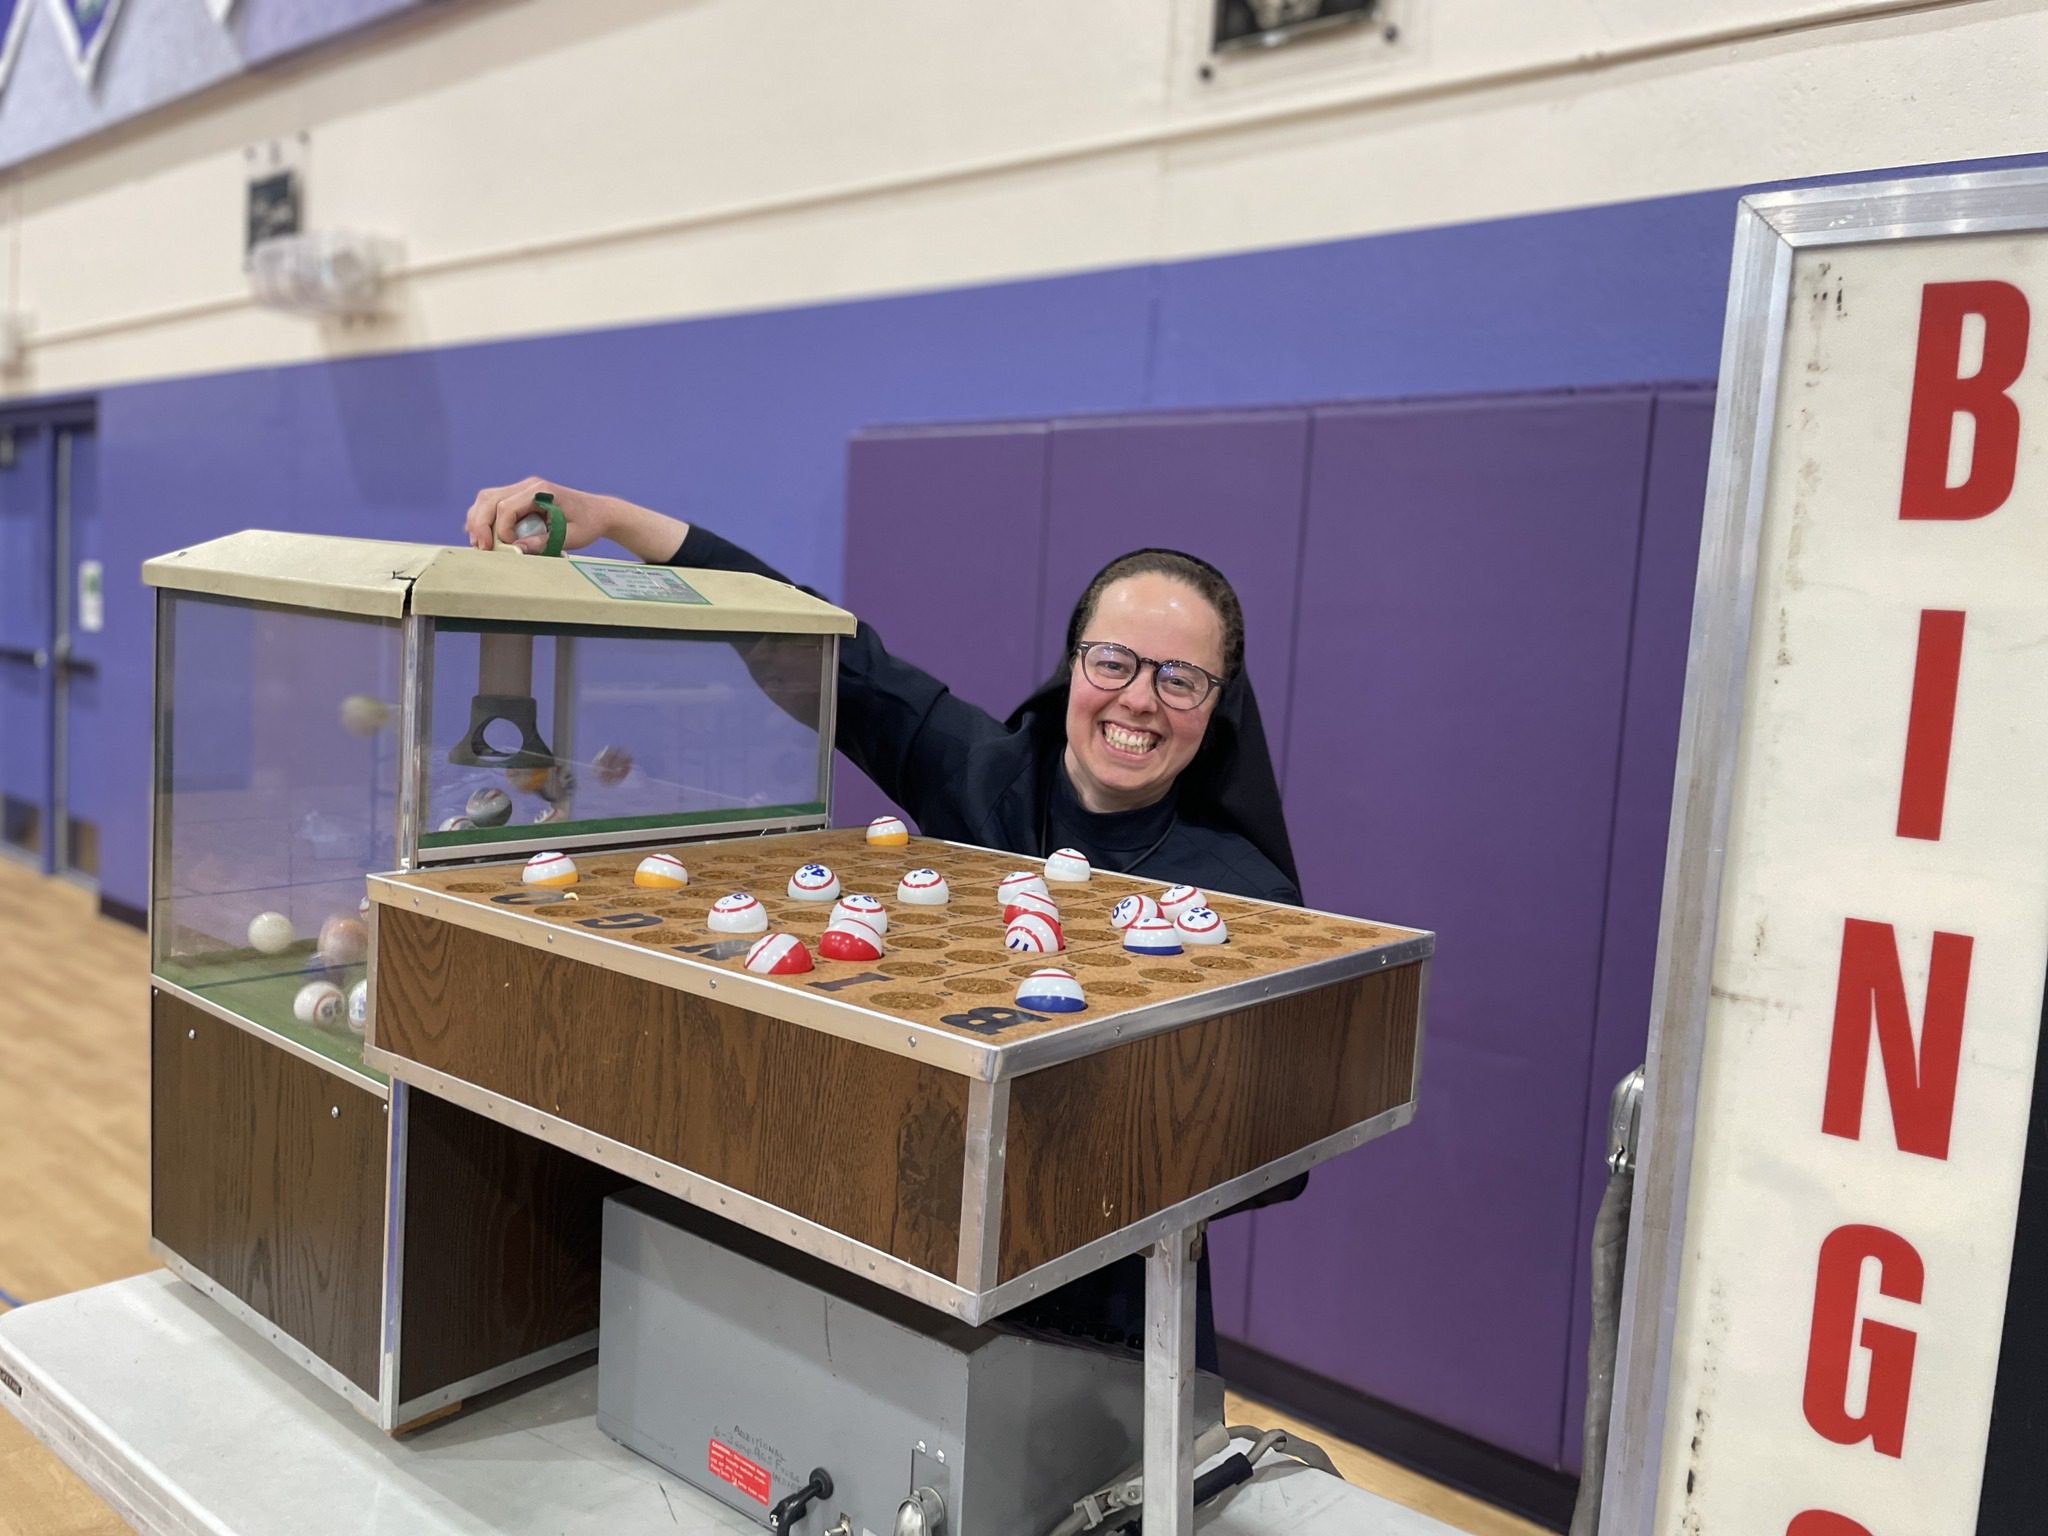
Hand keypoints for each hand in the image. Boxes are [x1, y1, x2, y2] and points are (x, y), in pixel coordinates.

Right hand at [462, 477, 689, 562]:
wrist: (599, 512)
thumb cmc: (588, 524)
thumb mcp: (572, 537)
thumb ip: (544, 542)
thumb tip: (516, 549)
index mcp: (542, 491)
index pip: (507, 507)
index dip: (501, 530)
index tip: (510, 548)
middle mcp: (529, 485)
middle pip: (489, 499)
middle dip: (481, 524)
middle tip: (481, 548)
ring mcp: (522, 489)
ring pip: (487, 498)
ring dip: (478, 520)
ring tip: (480, 543)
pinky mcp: (520, 496)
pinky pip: (493, 502)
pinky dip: (484, 518)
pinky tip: (483, 535)